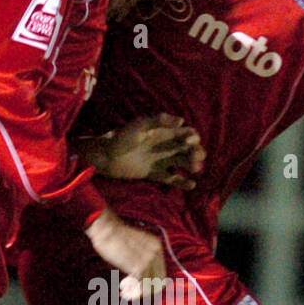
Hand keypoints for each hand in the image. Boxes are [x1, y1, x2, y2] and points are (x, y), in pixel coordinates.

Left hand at [81, 114, 204, 186]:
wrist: (106, 157)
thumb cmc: (122, 137)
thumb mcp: (140, 125)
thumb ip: (159, 121)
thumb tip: (181, 120)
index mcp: (165, 132)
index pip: (187, 133)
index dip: (192, 137)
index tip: (188, 142)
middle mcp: (167, 146)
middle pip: (190, 149)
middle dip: (197, 153)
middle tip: (194, 159)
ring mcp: (163, 161)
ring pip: (184, 163)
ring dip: (193, 165)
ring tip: (194, 169)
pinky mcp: (156, 174)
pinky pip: (173, 179)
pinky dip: (183, 182)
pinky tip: (191, 184)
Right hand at [85, 206, 166, 301]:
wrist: (106, 229)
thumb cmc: (114, 237)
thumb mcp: (134, 246)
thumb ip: (140, 258)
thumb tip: (138, 277)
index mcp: (156, 246)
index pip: (161, 273)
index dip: (150, 283)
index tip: (136, 286)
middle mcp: (156, 253)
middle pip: (158, 282)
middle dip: (145, 291)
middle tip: (129, 292)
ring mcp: (149, 260)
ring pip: (149, 287)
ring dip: (136, 294)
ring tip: (124, 293)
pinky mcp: (139, 267)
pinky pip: (141, 287)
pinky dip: (133, 294)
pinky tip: (123, 292)